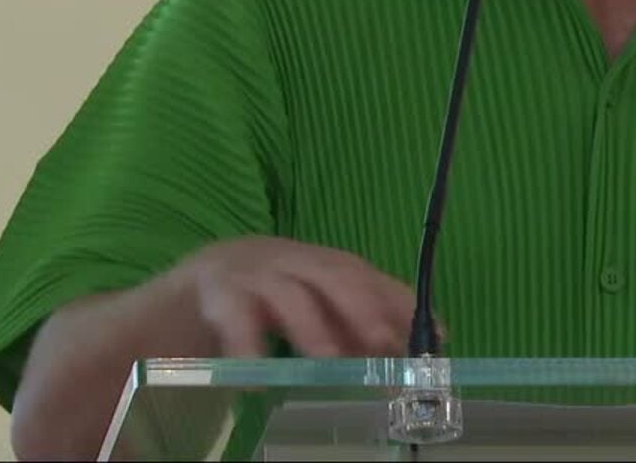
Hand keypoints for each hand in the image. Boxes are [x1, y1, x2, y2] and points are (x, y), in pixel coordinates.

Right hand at [177, 236, 421, 359]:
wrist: (202, 279)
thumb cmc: (277, 298)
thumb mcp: (322, 310)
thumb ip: (363, 328)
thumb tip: (427, 349)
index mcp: (327, 265)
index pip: (372, 278)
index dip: (402, 304)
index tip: (433, 336)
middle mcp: (297, 261)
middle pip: (335, 275)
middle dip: (363, 307)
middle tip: (384, 343)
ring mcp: (257, 273)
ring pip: (287, 293)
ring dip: (310, 326)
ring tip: (328, 360)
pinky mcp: (218, 292)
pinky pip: (233, 316)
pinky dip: (245, 343)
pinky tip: (255, 375)